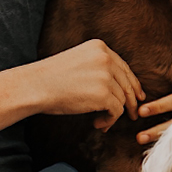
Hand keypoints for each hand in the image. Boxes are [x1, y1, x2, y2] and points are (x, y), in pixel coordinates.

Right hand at [31, 39, 145, 131]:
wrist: (34, 86)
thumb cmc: (50, 78)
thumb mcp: (78, 61)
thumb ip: (98, 67)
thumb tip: (118, 86)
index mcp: (99, 47)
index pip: (124, 67)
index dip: (132, 83)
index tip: (137, 96)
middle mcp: (106, 58)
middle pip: (127, 83)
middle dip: (131, 100)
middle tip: (133, 114)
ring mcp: (106, 76)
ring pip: (122, 99)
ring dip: (115, 114)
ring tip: (103, 122)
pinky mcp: (104, 94)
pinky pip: (116, 111)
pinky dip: (110, 120)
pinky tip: (99, 124)